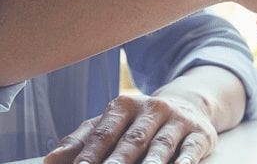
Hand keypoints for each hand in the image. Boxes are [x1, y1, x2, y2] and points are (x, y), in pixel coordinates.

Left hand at [44, 95, 216, 163]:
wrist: (189, 104)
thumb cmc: (140, 122)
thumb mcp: (112, 124)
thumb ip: (82, 141)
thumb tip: (50, 160)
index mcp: (123, 106)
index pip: (103, 133)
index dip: (89, 156)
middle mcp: (152, 108)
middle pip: (132, 140)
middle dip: (117, 162)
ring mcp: (177, 120)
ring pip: (161, 145)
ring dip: (151, 163)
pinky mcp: (200, 133)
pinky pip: (191, 149)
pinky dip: (185, 161)